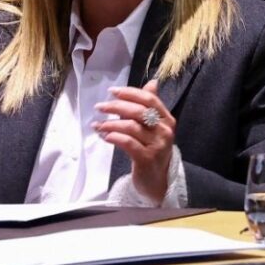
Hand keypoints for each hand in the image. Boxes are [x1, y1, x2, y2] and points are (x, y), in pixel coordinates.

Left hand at [93, 79, 176, 200]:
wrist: (159, 181)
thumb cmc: (153, 151)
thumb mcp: (155, 128)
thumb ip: (151, 106)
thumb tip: (152, 83)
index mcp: (167, 119)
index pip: (149, 99)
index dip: (130, 93)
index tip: (111, 91)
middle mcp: (164, 130)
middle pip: (139, 111)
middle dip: (116, 106)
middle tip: (100, 107)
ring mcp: (157, 145)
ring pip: (131, 127)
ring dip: (110, 124)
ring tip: (98, 125)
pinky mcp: (146, 159)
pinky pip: (128, 143)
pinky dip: (114, 137)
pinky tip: (105, 137)